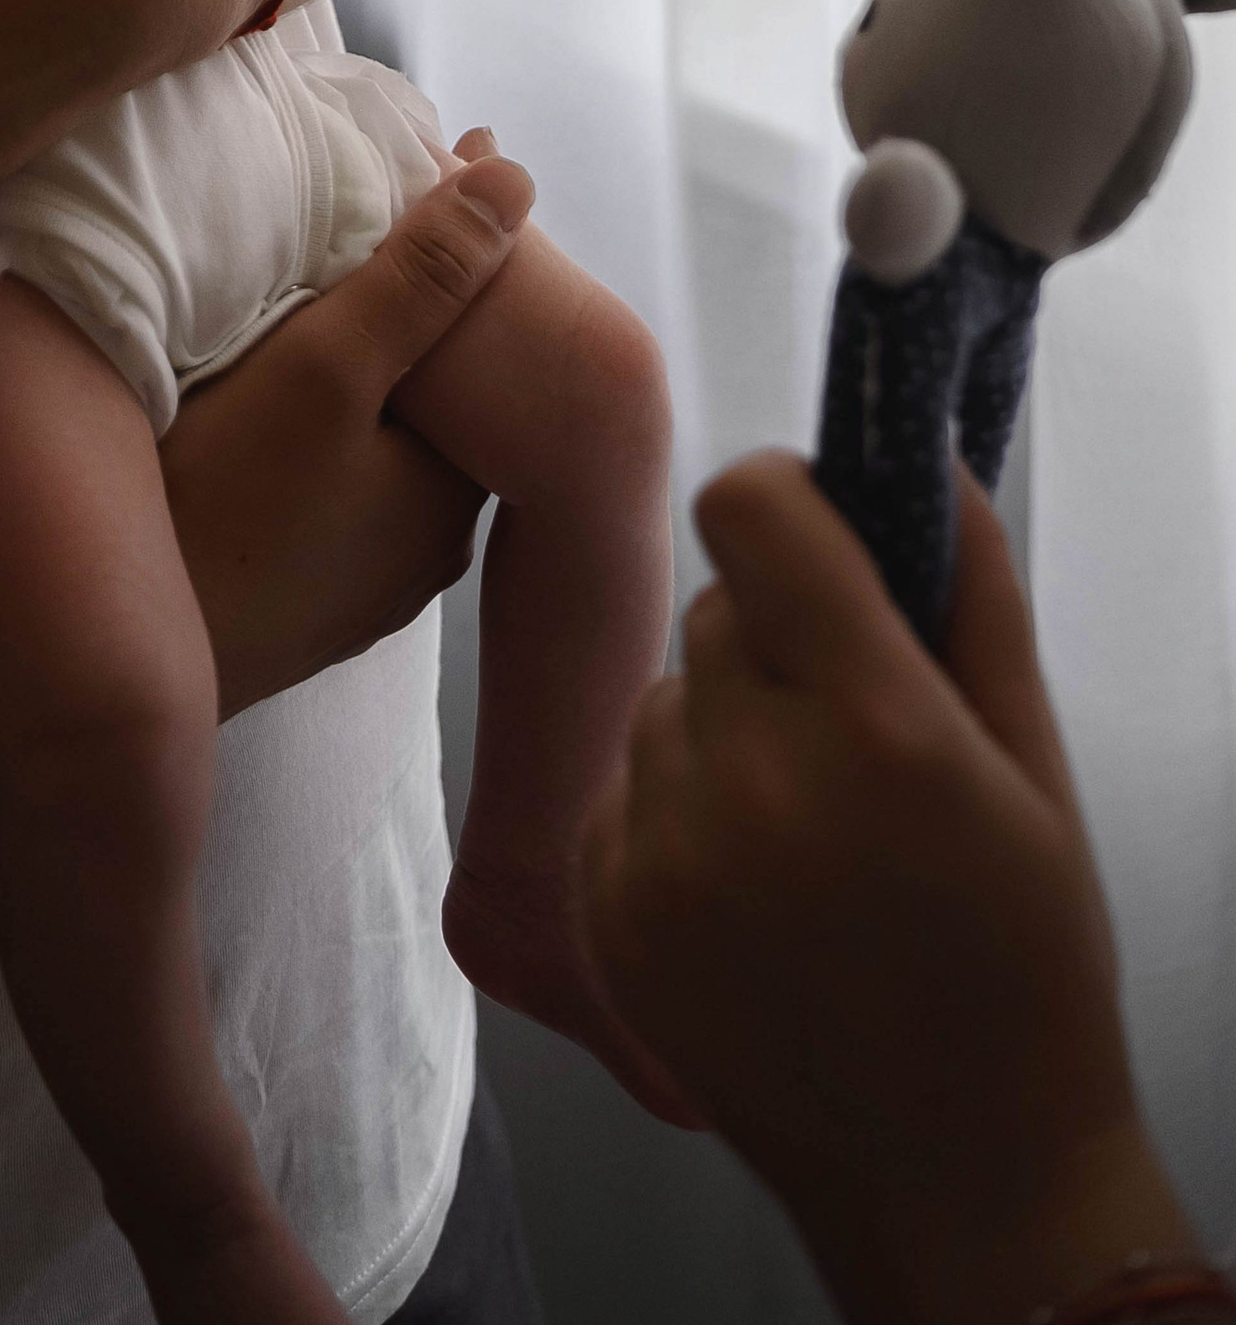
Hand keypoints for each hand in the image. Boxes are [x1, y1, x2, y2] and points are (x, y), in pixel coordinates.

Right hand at [167, 135, 529, 710]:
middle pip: (429, 400)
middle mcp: (420, 552)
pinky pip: (319, 488)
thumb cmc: (218, 506)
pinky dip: (303, 432)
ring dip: (348, 378)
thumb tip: (515, 177)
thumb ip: (421, 275)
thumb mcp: (324, 367)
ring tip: (290, 295)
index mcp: (451, 492)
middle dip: (402, 318)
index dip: (457, 265)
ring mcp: (352, 587)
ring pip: (370, 446)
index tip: (421, 178)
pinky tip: (249, 396)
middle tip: (349, 222)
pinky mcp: (287, 599)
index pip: (486, 358)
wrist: (106, 659)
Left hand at [583, 456, 1190, 1324]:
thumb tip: (923, 461)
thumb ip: (972, 595)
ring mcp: (666, 852)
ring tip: (810, 838)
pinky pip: (622, 787)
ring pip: (665, 697)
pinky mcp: (606, 910)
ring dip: (722, 733)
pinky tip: (756, 897)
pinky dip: (674, 816)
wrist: (961, 1183)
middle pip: (716, 606)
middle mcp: (755, 780)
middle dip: (775, 643)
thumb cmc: (1023, 973)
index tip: (820, 547)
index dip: (786, 504)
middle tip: (847, 738)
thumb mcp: (1037, 771)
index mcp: (877, 729)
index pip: (750, 507)